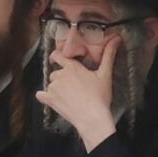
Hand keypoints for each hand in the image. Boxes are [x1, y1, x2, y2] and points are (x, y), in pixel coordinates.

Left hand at [36, 31, 121, 149]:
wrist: (91, 117)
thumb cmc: (99, 96)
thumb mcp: (105, 75)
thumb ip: (109, 56)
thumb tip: (116, 38)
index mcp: (72, 67)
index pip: (57, 55)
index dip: (56, 56)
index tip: (59, 60)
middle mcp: (60, 75)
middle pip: (55, 72)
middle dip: (62, 77)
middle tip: (73, 85)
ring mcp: (53, 87)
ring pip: (50, 84)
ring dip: (56, 87)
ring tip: (69, 95)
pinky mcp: (49, 100)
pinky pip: (40, 95)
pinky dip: (44, 96)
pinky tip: (53, 99)